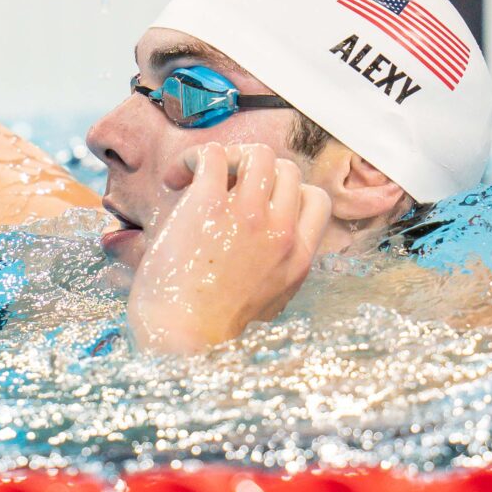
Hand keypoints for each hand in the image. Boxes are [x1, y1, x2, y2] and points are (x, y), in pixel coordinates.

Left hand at [128, 143, 330, 352]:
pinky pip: (212, 154)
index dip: (286, 193)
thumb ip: (277, 272)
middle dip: (255, 173)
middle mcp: (281, 231)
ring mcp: (248, 215)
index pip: (315, 199)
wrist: (181, 337)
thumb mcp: (267, 304)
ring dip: (229, 157)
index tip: (256, 203)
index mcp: (299, 257)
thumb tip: (266, 253)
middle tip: (222, 190)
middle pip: (286, 170)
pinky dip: (194, 157)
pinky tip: (176, 178)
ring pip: (257, 155)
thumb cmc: (210, 328)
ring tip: (199, 178)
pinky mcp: (209, 205)